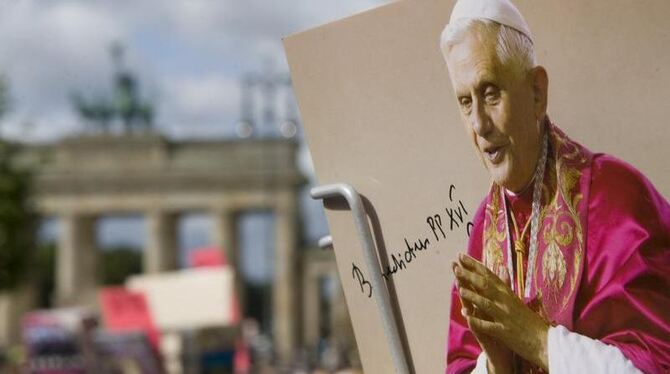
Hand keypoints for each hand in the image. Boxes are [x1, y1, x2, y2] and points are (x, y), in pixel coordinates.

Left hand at [453, 253, 549, 370]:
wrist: (545, 341)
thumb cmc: (529, 321)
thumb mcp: (516, 300)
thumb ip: (505, 285)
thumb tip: (501, 267)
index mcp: (508, 294)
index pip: (489, 275)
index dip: (475, 265)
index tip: (461, 256)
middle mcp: (506, 302)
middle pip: (486, 286)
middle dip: (470, 276)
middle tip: (455, 266)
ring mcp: (505, 317)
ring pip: (487, 304)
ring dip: (473, 296)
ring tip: (460, 288)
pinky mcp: (505, 332)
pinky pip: (489, 326)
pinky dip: (477, 321)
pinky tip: (467, 317)